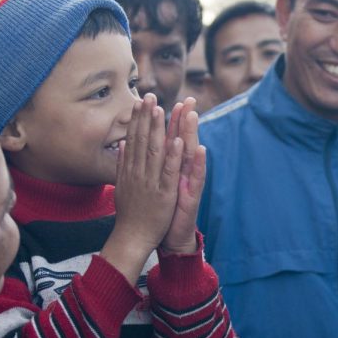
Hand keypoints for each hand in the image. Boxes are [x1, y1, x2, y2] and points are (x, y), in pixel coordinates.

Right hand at [103, 94, 182, 281]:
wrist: (132, 238)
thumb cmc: (129, 213)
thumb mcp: (122, 185)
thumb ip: (123, 164)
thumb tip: (122, 144)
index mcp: (131, 169)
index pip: (135, 139)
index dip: (138, 119)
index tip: (141, 100)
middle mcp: (139, 172)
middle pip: (143, 140)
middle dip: (147, 117)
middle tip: (150, 95)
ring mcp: (151, 182)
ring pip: (155, 151)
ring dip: (159, 130)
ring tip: (163, 109)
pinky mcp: (164, 193)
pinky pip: (168, 172)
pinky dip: (172, 156)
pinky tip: (177, 141)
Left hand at [159, 98, 204, 255]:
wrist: (170, 238)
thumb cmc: (160, 211)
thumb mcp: (153, 185)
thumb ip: (149, 164)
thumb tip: (136, 144)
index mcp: (170, 169)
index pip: (170, 139)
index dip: (170, 120)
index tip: (169, 99)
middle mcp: (182, 173)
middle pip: (183, 142)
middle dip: (185, 120)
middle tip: (187, 99)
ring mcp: (189, 184)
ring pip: (191, 156)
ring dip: (192, 135)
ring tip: (193, 116)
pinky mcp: (193, 197)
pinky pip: (197, 179)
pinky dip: (199, 165)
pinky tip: (201, 151)